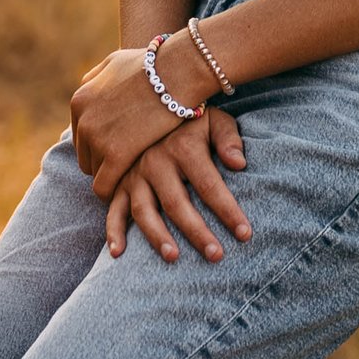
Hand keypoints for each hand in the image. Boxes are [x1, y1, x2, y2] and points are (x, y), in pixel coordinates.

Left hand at [68, 43, 180, 195]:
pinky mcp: (115, 155)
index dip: (101, 144)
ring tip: (136, 175)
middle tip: (131, 164)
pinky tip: (131, 192)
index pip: (81, 136)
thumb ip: (97, 76)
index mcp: (80, 100)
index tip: (121, 149)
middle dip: (105, 161)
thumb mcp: (116, 61)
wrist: (176, 71)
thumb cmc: (154, 64)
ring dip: (114, 174)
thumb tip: (88, 85)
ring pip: (95, 172)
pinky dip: (114, 192)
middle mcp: (83, 120)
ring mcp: (97, 138)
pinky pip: (103, 187)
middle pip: (86, 156)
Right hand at [107, 107, 252, 264]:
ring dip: (157, 237)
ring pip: (144, 211)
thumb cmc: (191, 117)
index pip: (210, 186)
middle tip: (216, 256)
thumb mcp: (214, 118)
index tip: (245, 234)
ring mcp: (134, 174)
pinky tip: (119, 254)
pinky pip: (113, 209)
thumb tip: (240, 164)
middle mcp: (156, 162)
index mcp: (184, 148)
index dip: (229, 211)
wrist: (151, 100)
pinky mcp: (118, 182)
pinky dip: (113, 232)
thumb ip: (229, 139)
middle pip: (178, 204)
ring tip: (174, 258)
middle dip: (198, 232)